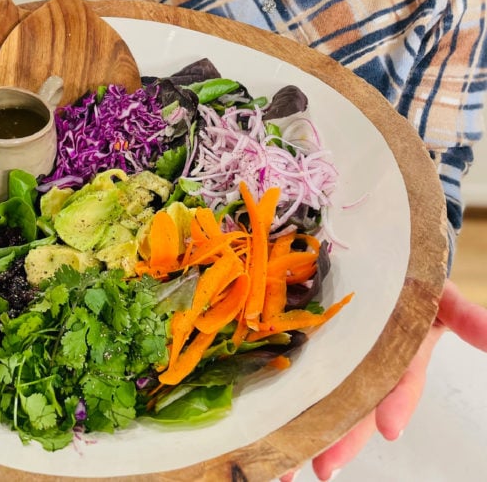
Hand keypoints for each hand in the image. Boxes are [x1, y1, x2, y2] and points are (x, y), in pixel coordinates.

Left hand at [280, 281, 486, 480]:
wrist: (387, 266)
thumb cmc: (415, 285)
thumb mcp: (443, 297)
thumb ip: (465, 316)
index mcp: (403, 355)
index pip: (401, 382)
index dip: (398, 403)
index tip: (391, 428)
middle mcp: (371, 365)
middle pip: (357, 406)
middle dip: (342, 436)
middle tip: (324, 467)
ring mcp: (341, 360)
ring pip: (324, 400)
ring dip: (308, 432)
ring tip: (286, 466)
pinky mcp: (313, 346)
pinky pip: (296, 371)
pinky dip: (280, 398)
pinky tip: (262, 428)